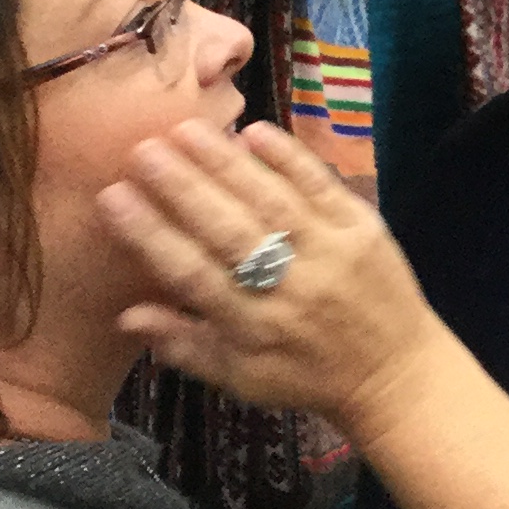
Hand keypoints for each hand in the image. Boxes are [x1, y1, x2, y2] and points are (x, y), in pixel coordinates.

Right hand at [98, 118, 442, 434]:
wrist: (395, 374)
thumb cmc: (304, 374)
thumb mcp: (240, 377)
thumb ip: (183, 345)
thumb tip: (125, 315)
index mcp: (252, 328)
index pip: (191, 275)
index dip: (150, 236)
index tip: (113, 197)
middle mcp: (289, 289)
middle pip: (228, 231)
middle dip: (182, 189)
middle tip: (142, 150)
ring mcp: (331, 253)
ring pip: (271, 202)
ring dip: (226, 163)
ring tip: (185, 130)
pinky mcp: (363, 229)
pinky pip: (321, 187)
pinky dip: (288, 159)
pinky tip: (253, 131)